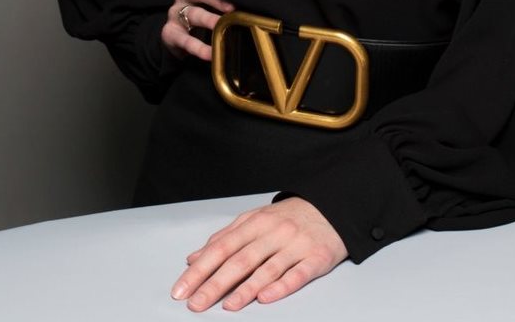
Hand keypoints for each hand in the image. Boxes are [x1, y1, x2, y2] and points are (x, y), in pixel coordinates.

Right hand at [161, 0, 234, 62]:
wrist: (175, 38)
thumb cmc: (200, 17)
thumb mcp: (211, 4)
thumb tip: (254, 0)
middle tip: (231, 7)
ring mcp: (175, 13)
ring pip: (193, 14)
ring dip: (208, 20)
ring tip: (222, 27)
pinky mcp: (170, 33)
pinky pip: (184, 40)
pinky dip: (199, 47)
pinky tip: (210, 53)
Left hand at [170, 197, 347, 310]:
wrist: (332, 207)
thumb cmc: (289, 217)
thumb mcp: (255, 219)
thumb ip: (225, 238)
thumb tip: (194, 258)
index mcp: (256, 222)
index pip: (222, 247)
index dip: (200, 269)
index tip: (182, 289)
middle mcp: (274, 232)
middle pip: (240, 260)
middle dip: (215, 284)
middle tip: (196, 304)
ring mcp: (296, 245)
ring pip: (267, 268)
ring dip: (245, 289)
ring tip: (228, 306)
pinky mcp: (317, 258)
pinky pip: (297, 274)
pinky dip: (281, 286)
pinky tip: (266, 298)